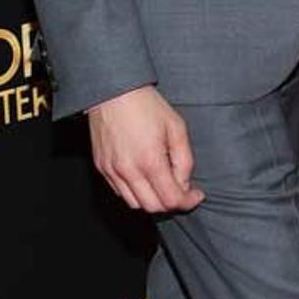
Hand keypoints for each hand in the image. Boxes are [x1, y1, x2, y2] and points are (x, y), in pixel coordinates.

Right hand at [87, 86, 204, 213]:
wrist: (113, 91)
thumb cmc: (146, 105)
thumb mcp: (176, 127)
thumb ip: (184, 160)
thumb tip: (184, 184)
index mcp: (150, 161)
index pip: (171, 200)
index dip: (188, 202)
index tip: (196, 195)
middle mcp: (128, 171)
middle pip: (154, 207)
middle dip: (172, 204)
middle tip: (182, 191)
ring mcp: (112, 171)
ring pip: (135, 204)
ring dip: (152, 201)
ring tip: (162, 184)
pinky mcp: (101, 167)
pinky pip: (120, 192)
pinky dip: (135, 193)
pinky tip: (144, 178)